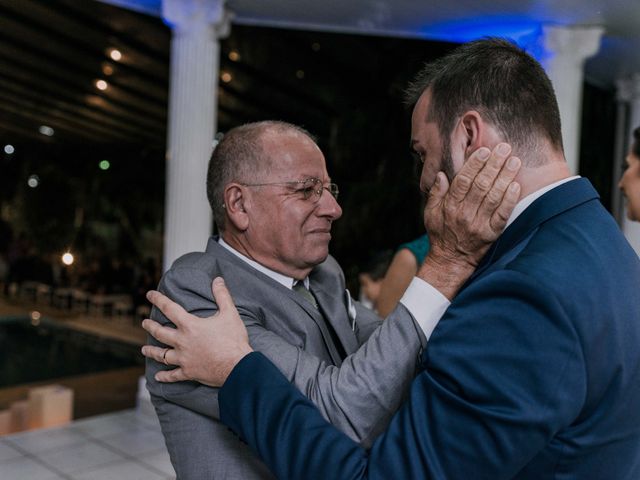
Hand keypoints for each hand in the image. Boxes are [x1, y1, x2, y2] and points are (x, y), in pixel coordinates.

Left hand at [141, 277, 252, 386]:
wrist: (237, 366)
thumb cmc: (234, 340)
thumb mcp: (230, 313)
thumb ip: (222, 295)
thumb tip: (218, 280)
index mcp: (190, 325)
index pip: (169, 309)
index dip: (158, 300)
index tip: (150, 295)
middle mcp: (182, 342)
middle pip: (160, 333)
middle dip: (150, 326)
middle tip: (144, 323)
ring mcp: (184, 358)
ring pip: (162, 355)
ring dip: (152, 351)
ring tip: (144, 349)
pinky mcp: (189, 372)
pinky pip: (172, 375)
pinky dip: (165, 376)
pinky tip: (158, 377)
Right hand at [420, 143, 520, 298]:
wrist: (451, 261)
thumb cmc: (440, 234)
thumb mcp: (430, 213)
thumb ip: (436, 193)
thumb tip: (441, 175)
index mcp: (450, 206)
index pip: (463, 180)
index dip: (474, 164)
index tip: (484, 150)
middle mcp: (464, 214)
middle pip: (481, 185)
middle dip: (494, 164)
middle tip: (504, 148)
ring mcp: (479, 224)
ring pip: (494, 196)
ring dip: (505, 177)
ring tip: (514, 161)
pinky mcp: (492, 234)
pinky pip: (503, 214)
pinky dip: (510, 199)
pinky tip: (516, 185)